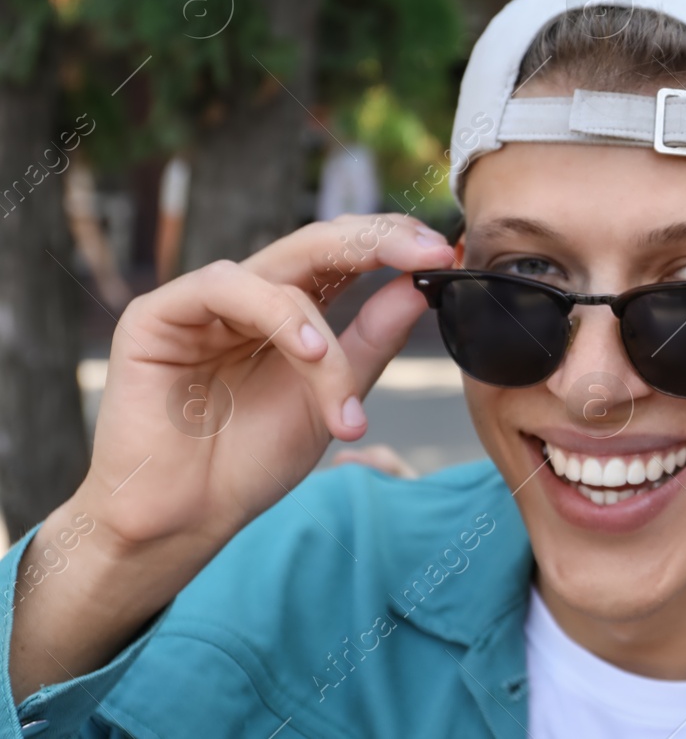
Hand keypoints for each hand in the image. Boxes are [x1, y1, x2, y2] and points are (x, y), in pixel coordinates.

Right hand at [8, 214, 455, 698]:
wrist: (184, 519)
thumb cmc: (251, 461)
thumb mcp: (335, 397)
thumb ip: (374, 340)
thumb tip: (422, 286)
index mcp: (289, 309)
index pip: (346, 255)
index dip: (397, 245)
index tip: (452, 251)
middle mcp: (248, 295)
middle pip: (319, 242)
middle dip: (382, 241)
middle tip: (434, 252)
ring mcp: (202, 300)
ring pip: (285, 275)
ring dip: (328, 335)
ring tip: (345, 397)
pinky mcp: (157, 314)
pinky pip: (230, 288)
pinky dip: (281, 317)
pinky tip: (311, 354)